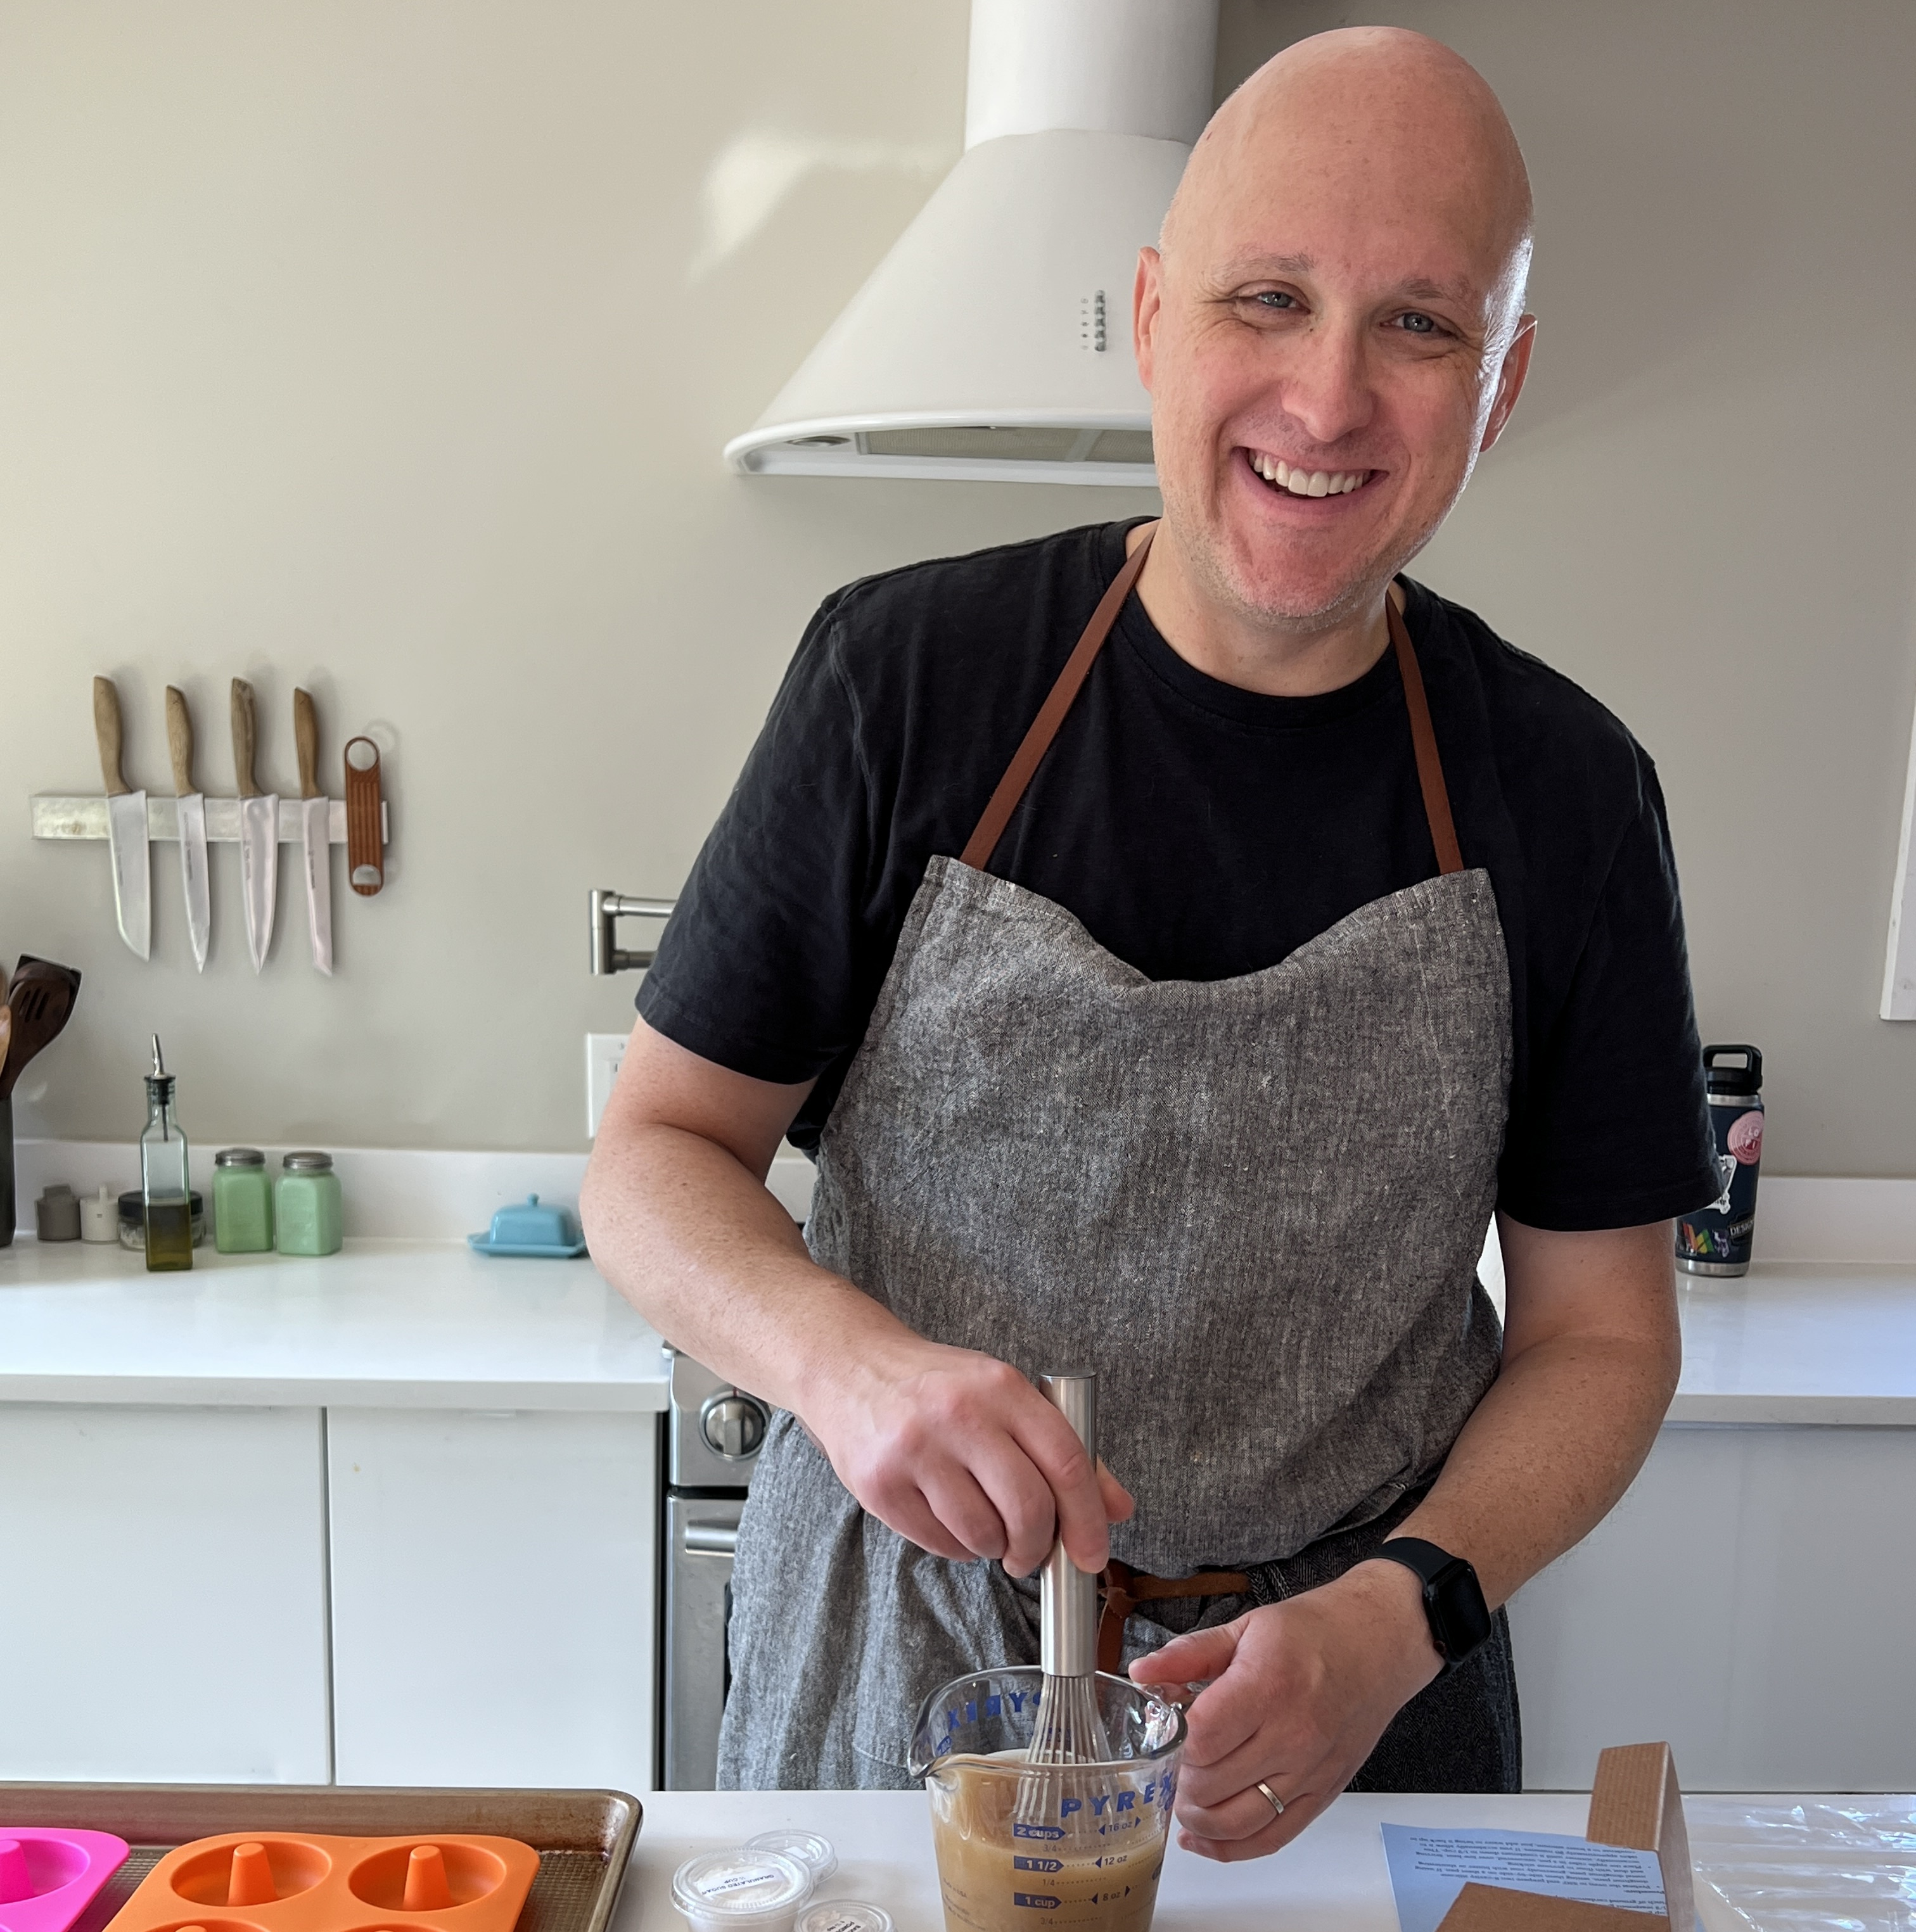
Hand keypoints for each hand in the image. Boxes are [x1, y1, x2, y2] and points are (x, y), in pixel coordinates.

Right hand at [803, 1333, 1133, 1576]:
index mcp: (1002, 1387)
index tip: (1092, 1555)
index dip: (1089, 1520)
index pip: (1067, 1463)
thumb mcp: (1005, 1395)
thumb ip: (1065, 1449)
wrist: (849, 1367)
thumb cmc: (938, 1386)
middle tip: (1032, 1554)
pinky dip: (957, 1547)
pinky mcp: (880, 1486)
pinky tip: (950, 1519)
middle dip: (1039, 1547)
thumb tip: (1118, 1509)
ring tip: (986, 1527)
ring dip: (995, 1548)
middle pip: (1028, 1508)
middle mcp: (960, 1415)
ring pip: (983, 1535)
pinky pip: (940, 1545)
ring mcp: (915, 1451)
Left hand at [1127, 1559, 1438, 1859]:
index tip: (1167, 1728)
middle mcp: (1291, 1737)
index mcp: (1266, 1687)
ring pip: (1238, 1823)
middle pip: (1212, 1785)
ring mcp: (1309, 1772)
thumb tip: (1141, 1673)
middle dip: (1178, 1777)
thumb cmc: (1314, 1632)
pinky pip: (1272, 1838)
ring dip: (1198, 1820)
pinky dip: (1232, 1848)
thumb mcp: (1245, 1627)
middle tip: (1169, 1760)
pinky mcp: (1323, 1794)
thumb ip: (1189, 1654)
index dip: (1173, 1740)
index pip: (1201, 1739)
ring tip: (1181, 1799)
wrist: (1377, 1645)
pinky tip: (1204, 1839)